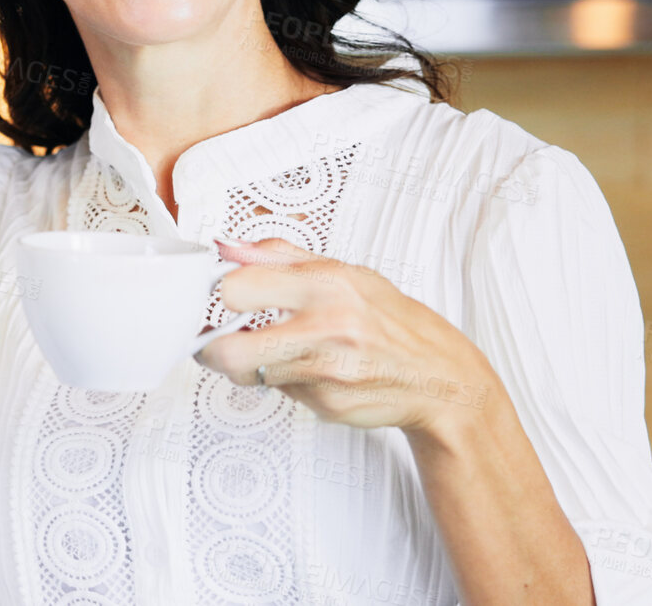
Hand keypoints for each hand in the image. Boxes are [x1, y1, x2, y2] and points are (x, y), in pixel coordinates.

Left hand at [196, 238, 499, 438]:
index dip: (217, 294)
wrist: (440, 376)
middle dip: (212, 347)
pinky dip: (284, 382)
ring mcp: (325, 372)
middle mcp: (325, 328)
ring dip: (249, 364)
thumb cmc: (390, 320)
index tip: (217, 296)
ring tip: (274, 349)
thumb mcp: (344, 271)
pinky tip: (311, 370)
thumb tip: (227, 246)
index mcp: (326, 284)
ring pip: (249, 374)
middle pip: (228, 350)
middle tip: (217, 339)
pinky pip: (280, 391)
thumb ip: (278, 256)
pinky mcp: (325, 405)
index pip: (235, 288)